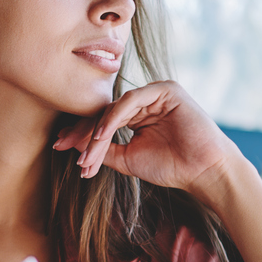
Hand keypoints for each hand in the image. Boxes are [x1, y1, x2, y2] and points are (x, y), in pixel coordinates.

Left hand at [53, 80, 242, 204]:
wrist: (202, 172)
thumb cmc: (170, 167)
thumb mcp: (127, 159)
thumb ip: (103, 150)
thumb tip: (71, 145)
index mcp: (136, 115)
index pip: (102, 120)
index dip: (80, 133)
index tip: (59, 145)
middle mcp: (144, 101)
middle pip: (104, 111)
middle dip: (82, 130)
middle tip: (61, 145)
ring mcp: (155, 93)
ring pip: (114, 107)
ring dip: (96, 131)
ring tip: (84, 153)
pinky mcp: (166, 90)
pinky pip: (131, 100)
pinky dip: (113, 118)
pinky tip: (101, 136)